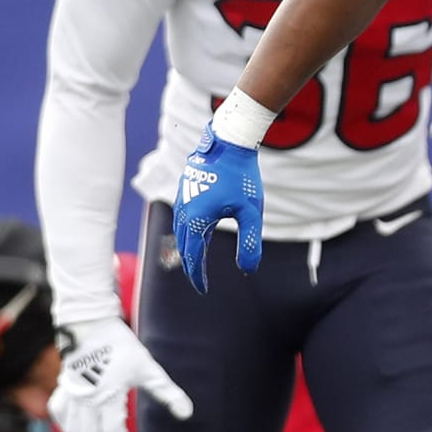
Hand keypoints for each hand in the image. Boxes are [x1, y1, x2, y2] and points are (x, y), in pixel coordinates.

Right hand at [47, 317, 192, 431]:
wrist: (92, 325)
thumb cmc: (121, 346)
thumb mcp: (148, 368)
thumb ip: (167, 392)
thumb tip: (187, 413)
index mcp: (107, 396)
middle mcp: (86, 401)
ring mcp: (72, 396)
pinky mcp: (62, 389)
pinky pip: (59, 416)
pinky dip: (69, 426)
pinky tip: (81, 426)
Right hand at [170, 125, 262, 293]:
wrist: (230, 142)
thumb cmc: (242, 177)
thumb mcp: (251, 211)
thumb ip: (250, 242)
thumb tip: (249, 269)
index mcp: (196, 220)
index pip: (194, 257)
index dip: (198, 275)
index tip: (204, 289)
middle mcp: (184, 212)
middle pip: (183, 247)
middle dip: (191, 265)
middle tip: (199, 279)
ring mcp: (182, 199)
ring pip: (180, 232)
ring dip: (188, 248)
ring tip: (198, 261)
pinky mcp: (185, 190)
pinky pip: (182, 218)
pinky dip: (187, 232)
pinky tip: (199, 233)